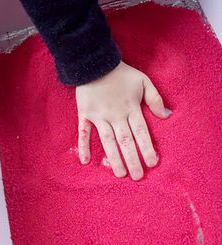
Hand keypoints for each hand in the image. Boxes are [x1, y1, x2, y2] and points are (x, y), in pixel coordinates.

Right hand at [76, 61, 170, 180]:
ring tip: (120, 174)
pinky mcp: (85, 114)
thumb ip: (155, 99)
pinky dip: (83, 145)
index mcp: (131, 108)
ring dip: (114, 158)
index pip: (141, 132)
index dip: (147, 148)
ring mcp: (99, 116)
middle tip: (138, 176)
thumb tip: (167, 115)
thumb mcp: (143, 81)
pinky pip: (84, 132)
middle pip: (126, 141)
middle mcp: (116, 115)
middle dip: (133, 159)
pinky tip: (85, 161)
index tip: (153, 163)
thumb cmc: (122, 73)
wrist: (96, 62)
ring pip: (108, 141)